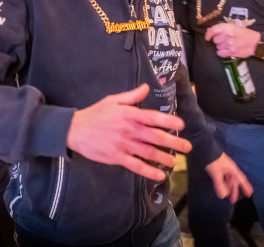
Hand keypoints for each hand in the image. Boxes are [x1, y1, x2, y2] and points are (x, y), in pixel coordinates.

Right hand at [67, 84, 191, 180]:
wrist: (75, 130)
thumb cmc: (95, 114)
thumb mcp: (113, 100)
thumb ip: (131, 96)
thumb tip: (146, 87)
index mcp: (130, 115)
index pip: (154, 118)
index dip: (169, 121)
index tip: (181, 124)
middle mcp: (130, 130)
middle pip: (157, 137)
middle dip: (174, 142)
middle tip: (187, 146)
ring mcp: (124, 145)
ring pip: (149, 152)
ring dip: (164, 157)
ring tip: (175, 161)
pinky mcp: (118, 158)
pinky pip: (137, 166)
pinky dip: (149, 171)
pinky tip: (159, 175)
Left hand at [205, 23, 259, 58]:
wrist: (255, 43)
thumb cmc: (245, 34)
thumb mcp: (234, 27)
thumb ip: (221, 29)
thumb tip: (209, 31)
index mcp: (228, 27)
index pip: (213, 30)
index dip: (208, 34)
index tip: (208, 37)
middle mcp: (228, 35)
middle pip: (215, 40)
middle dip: (219, 40)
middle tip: (226, 40)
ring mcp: (229, 44)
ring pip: (218, 47)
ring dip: (222, 46)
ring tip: (230, 44)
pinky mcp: (231, 52)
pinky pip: (220, 53)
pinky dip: (222, 52)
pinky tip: (228, 50)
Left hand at [205, 154, 252, 201]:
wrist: (205, 148)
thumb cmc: (212, 158)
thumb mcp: (216, 173)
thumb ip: (220, 185)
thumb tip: (223, 196)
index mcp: (232, 170)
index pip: (242, 180)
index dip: (246, 187)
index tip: (249, 194)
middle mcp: (230, 169)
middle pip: (235, 182)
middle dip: (235, 191)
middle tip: (234, 201)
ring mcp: (224, 169)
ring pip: (229, 181)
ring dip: (229, 189)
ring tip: (228, 197)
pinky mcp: (219, 168)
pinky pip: (224, 179)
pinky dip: (224, 185)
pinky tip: (222, 188)